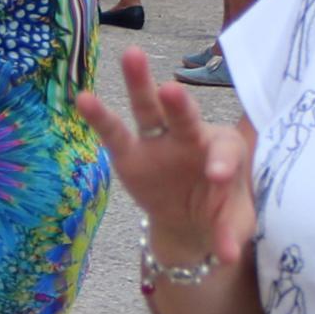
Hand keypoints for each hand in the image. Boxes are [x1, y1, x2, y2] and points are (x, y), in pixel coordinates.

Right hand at [78, 48, 253, 274]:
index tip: (216, 177)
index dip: (221, 162)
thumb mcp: (232, 224)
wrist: (191, 221)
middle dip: (180, 105)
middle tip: (173, 91)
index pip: (225, 150)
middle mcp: (192, 136)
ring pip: (149, 108)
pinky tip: (82, 98)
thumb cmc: (220, 213)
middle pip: (186, 115)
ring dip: (139, 82)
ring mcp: (159, 141)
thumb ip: (229, 235)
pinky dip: (99, 116)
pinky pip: (114, 133)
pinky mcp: (130, 153)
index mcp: (226, 149)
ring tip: (131, 54)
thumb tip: (225, 259)